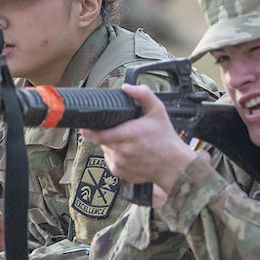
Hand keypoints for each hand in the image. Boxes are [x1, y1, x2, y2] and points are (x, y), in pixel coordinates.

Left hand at [83, 84, 197, 201]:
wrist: (174, 165)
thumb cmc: (166, 139)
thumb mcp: (158, 111)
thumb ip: (143, 95)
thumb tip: (127, 87)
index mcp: (130, 133)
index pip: (99, 134)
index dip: (89, 130)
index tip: (85, 127)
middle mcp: (123, 150)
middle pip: (102, 139)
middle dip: (108, 133)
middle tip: (122, 130)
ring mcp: (120, 163)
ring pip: (106, 149)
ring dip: (112, 144)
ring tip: (130, 142)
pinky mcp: (119, 172)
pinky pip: (111, 160)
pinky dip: (117, 155)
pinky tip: (131, 152)